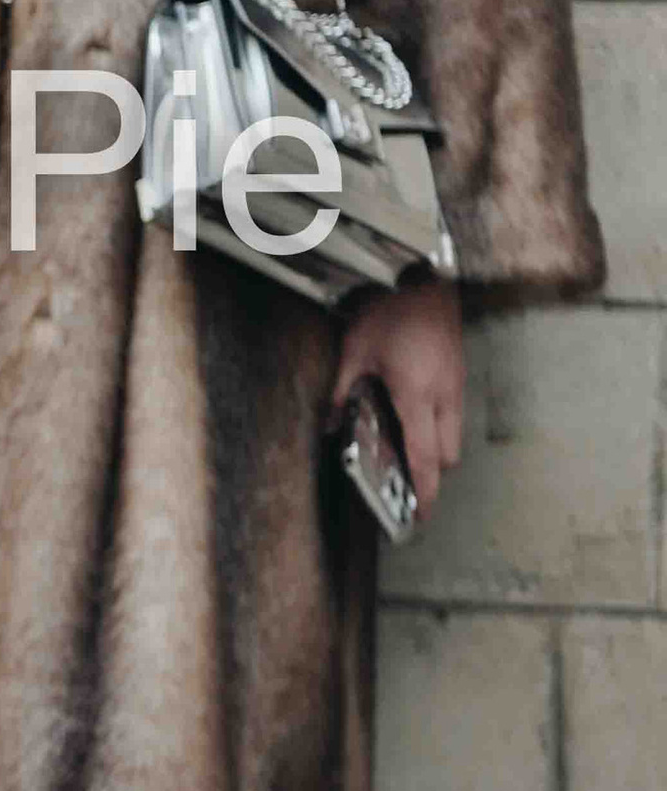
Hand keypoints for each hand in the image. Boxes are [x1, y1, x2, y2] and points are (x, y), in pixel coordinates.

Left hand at [330, 274, 464, 517]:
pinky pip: (454, 412)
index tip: (419, 516)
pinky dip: (438, 424)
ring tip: (404, 447)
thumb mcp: (354, 351)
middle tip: (403, 479)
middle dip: (429, 472)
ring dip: (435, 447)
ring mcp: (457, 383)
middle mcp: (444, 396)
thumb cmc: (390, 309)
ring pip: (454, 434)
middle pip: (447, 455)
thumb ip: (342, 392)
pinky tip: (413, 413)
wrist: (424, 274)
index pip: (426, 459)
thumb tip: (331, 426)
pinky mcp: (459, 371)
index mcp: (417, 396)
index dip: (424, 492)